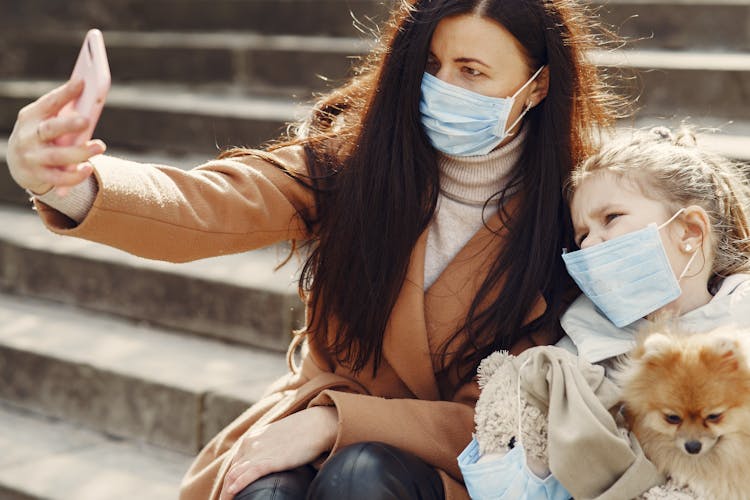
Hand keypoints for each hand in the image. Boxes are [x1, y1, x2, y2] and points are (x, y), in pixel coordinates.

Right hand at [7, 79, 105, 194]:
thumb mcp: (45, 119)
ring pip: (56, 156)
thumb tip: (91, 95)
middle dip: (67, 124)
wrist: (19, 163)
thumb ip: (63, 111)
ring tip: (100, 146)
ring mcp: (32, 157)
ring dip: (80, 152)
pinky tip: (88, 168)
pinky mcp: (38, 175)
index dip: (65, 93)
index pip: (49, 103)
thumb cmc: (41, 134)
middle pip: (49, 129)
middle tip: (87, 120)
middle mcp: (29, 136)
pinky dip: (74, 176)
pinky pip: (58, 179)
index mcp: (32, 116)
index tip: (82, 82)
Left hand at [220, 406, 337, 499]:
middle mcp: (250, 445)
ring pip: (234, 476)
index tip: (228, 496)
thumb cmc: (301, 433)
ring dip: (227, 493)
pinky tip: (232, 494)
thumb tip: (267, 466)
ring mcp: (259, 451)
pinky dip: (238, 485)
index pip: (234, 467)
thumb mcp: (276, 441)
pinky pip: (249, 474)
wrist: (317, 424)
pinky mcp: (270, 459)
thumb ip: (267, 451)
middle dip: (225, 491)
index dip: (229, 484)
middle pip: (231, 474)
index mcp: (251, 440)